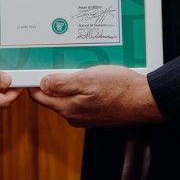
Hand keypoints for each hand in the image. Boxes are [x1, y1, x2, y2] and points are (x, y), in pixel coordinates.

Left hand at [28, 65, 162, 127]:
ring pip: (68, 98)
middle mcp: (74, 116)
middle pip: (53, 97)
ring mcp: (86, 117)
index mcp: (68, 109)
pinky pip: (82, 100)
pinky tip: (93, 78)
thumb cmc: (120, 88)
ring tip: (80, 68)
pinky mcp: (97, 114)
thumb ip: (62, 83)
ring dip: (69, 84)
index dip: (34, 82)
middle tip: (60, 63)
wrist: (145, 101)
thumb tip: (42, 84)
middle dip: (53, 81)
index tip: (35, 68)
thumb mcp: (87, 79)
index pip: (40, 97)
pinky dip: (82, 89)